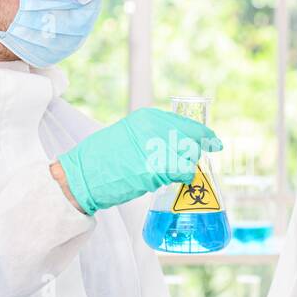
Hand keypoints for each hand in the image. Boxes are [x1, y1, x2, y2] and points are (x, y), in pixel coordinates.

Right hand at [57, 108, 221, 215]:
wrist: (83, 174)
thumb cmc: (103, 159)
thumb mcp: (128, 136)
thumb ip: (151, 136)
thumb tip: (177, 144)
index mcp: (146, 119)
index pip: (184, 123)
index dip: (203, 134)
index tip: (213, 141)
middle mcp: (152, 130)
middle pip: (190, 139)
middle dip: (196, 151)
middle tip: (194, 159)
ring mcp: (153, 149)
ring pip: (188, 155)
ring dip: (188, 165)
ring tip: (177, 171)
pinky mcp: (153, 170)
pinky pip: (182, 171)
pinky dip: (186, 176)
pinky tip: (180, 178)